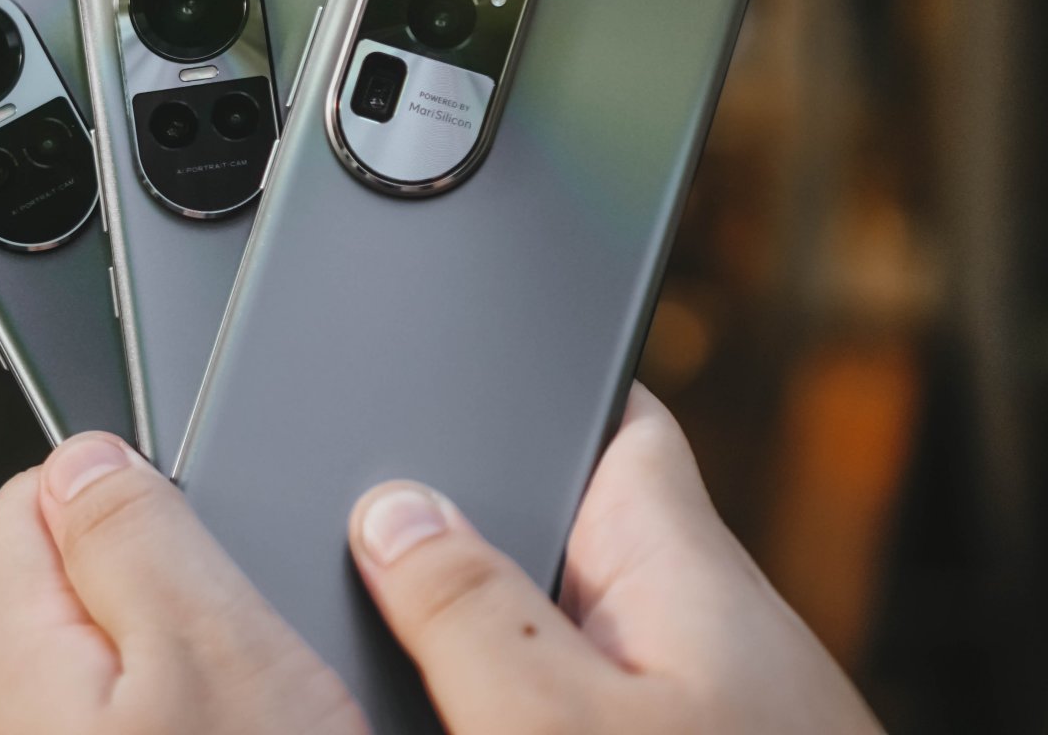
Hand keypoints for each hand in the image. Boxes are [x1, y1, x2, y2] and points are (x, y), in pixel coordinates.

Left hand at [0, 432, 366, 733]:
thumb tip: (85, 453)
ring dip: (189, 654)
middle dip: (172, 579)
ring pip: (120, 653)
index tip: (206, 528)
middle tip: (248, 638)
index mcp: (17, 654)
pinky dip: (194, 710)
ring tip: (254, 704)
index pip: (41, 490)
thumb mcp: (212, 648)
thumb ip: (136, 534)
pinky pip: (142, 712)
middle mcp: (13, 713)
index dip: (136, 484)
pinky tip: (243, 734)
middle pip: (83, 574)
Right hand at [347, 382, 882, 733]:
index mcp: (682, 565)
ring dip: (480, 632)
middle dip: (467, 524)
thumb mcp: (560, 723)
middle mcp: (694, 627)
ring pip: (561, 630)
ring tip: (387, 638)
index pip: (619, 416)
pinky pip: (577, 703)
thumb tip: (394, 511)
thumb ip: (470, 608)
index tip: (450, 349)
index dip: (537, 375)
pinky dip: (511, 701)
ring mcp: (691, 706)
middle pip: (565, 528)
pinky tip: (456, 717)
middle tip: (353, 531)